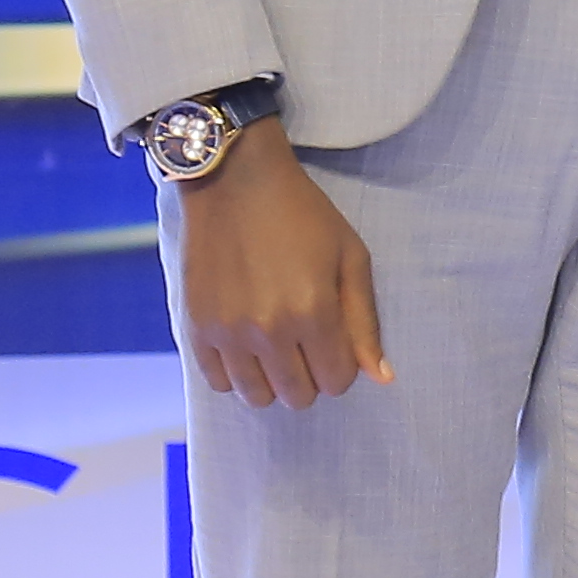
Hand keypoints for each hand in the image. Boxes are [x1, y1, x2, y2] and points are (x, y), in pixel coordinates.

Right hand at [179, 137, 388, 408]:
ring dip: (272, 381)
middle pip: (297, 395)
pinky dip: (234, 373)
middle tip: (304, 343)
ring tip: (274, 348)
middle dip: (309, 377)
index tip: (334, 342)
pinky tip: (244, 346)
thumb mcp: (350, 256)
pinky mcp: (195, 326)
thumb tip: (382, 377)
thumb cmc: (301, 215)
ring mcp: (227, 332)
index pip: (337, 380)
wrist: (233, 181)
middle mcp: (269, 329)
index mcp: (314, 312)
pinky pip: (216, 382)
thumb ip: (365, 321)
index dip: (341, 366)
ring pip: (256, 397)